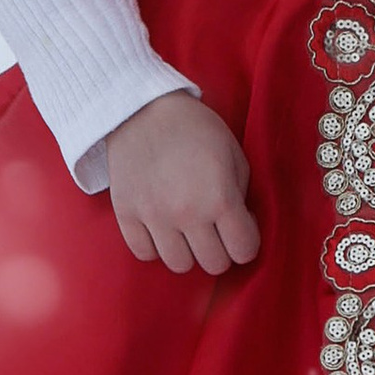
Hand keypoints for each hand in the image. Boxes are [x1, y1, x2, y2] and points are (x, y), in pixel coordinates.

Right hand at [106, 92, 261, 275]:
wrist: (141, 109)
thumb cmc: (195, 128)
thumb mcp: (233, 154)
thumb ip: (241, 194)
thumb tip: (240, 223)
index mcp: (219, 198)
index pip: (244, 251)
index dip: (247, 243)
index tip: (241, 228)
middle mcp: (187, 214)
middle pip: (213, 264)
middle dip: (221, 250)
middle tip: (215, 230)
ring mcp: (154, 217)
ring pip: (179, 265)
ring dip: (188, 251)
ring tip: (187, 230)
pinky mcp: (126, 215)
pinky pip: (144, 253)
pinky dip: (155, 247)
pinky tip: (162, 228)